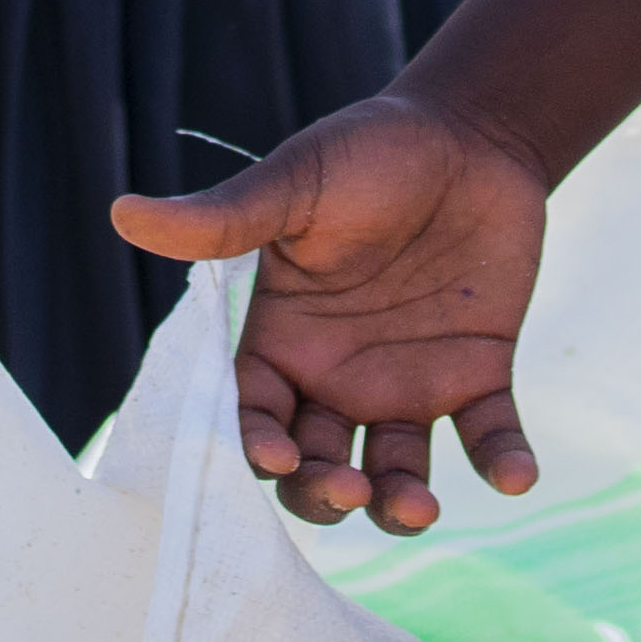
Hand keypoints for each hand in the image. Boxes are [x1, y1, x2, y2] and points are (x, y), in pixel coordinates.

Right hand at [110, 92, 555, 531]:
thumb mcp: (296, 184)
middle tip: (346, 487)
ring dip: (400, 503)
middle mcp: (337, 378)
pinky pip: (488, 436)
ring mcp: (407, 384)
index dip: (255, 446)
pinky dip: (503, 463)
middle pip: (314, 466)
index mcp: (282, 341)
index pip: (252, 415)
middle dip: (322, 491)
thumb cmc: (368, 153)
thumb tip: (123, 214)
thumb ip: (225, 219)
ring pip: (393, 472)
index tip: (273, 455)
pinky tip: (517, 477)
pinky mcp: (478, 376)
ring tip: (418, 508)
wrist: (468, 133)